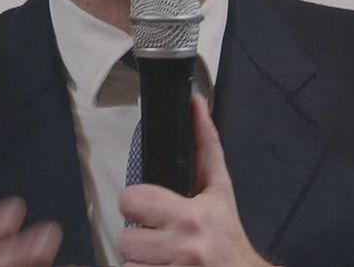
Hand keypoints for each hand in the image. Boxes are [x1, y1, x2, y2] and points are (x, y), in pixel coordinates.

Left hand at [118, 94, 275, 266]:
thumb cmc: (228, 234)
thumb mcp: (220, 190)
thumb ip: (205, 146)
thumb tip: (195, 103)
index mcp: (192, 216)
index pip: (131, 200)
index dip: (136, 204)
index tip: (148, 208)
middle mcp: (184, 247)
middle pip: (125, 238)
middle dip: (138, 239)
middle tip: (156, 237)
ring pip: (128, 263)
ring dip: (141, 261)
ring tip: (162, 256)